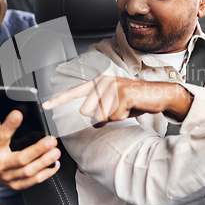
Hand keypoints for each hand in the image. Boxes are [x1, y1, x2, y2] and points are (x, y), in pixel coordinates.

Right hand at [0, 110, 60, 190]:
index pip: (1, 137)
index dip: (9, 126)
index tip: (18, 115)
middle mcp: (1, 165)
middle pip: (21, 159)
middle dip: (38, 150)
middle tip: (51, 141)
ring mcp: (9, 177)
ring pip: (29, 171)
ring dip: (44, 162)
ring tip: (56, 152)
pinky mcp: (17, 185)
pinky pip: (33, 181)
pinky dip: (46, 173)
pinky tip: (54, 164)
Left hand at [42, 75, 192, 126]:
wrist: (158, 95)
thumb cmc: (135, 100)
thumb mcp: (114, 105)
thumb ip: (100, 109)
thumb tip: (93, 121)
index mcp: (99, 82)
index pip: (75, 92)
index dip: (59, 100)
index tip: (46, 105)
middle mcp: (103, 82)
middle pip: (89, 111)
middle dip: (103, 117)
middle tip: (118, 111)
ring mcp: (113, 87)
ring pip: (101, 116)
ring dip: (114, 117)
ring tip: (125, 109)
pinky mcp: (123, 95)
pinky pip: (114, 116)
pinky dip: (123, 117)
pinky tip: (131, 108)